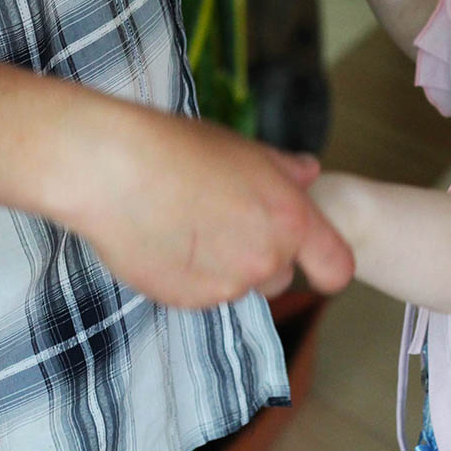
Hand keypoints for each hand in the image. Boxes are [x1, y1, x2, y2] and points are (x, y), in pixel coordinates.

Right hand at [59, 108, 354, 306]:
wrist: (114, 170)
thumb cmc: (179, 149)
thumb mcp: (243, 149)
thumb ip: (285, 169)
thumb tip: (309, 172)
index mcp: (290, 220)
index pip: (336, 268)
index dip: (324, 261)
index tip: (309, 254)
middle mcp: (265, 260)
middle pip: (280, 276)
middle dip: (261, 256)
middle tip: (226, 221)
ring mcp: (225, 286)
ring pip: (237, 285)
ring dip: (223, 266)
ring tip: (187, 224)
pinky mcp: (186, 301)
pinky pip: (200, 294)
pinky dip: (190, 275)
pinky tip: (166, 240)